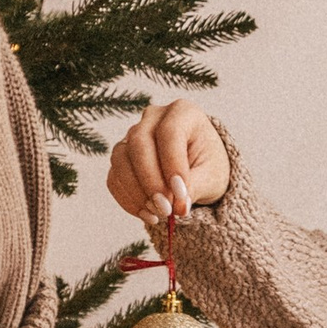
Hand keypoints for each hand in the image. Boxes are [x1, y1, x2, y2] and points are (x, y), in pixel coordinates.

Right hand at [107, 99, 231, 228]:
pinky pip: (114, 177)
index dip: (172, 164)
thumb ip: (196, 187)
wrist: (198, 167)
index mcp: (182, 112)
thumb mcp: (212, 176)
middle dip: (151, 180)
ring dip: (136, 192)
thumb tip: (179, 207)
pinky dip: (128, 199)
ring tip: (158, 215)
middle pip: (139, 142)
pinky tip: (147, 215)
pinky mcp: (121, 157)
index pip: (170, 132)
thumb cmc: (209, 165)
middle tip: (166, 209)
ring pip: (120, 159)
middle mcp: (153, 118)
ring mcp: (132, 135)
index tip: (180, 194)